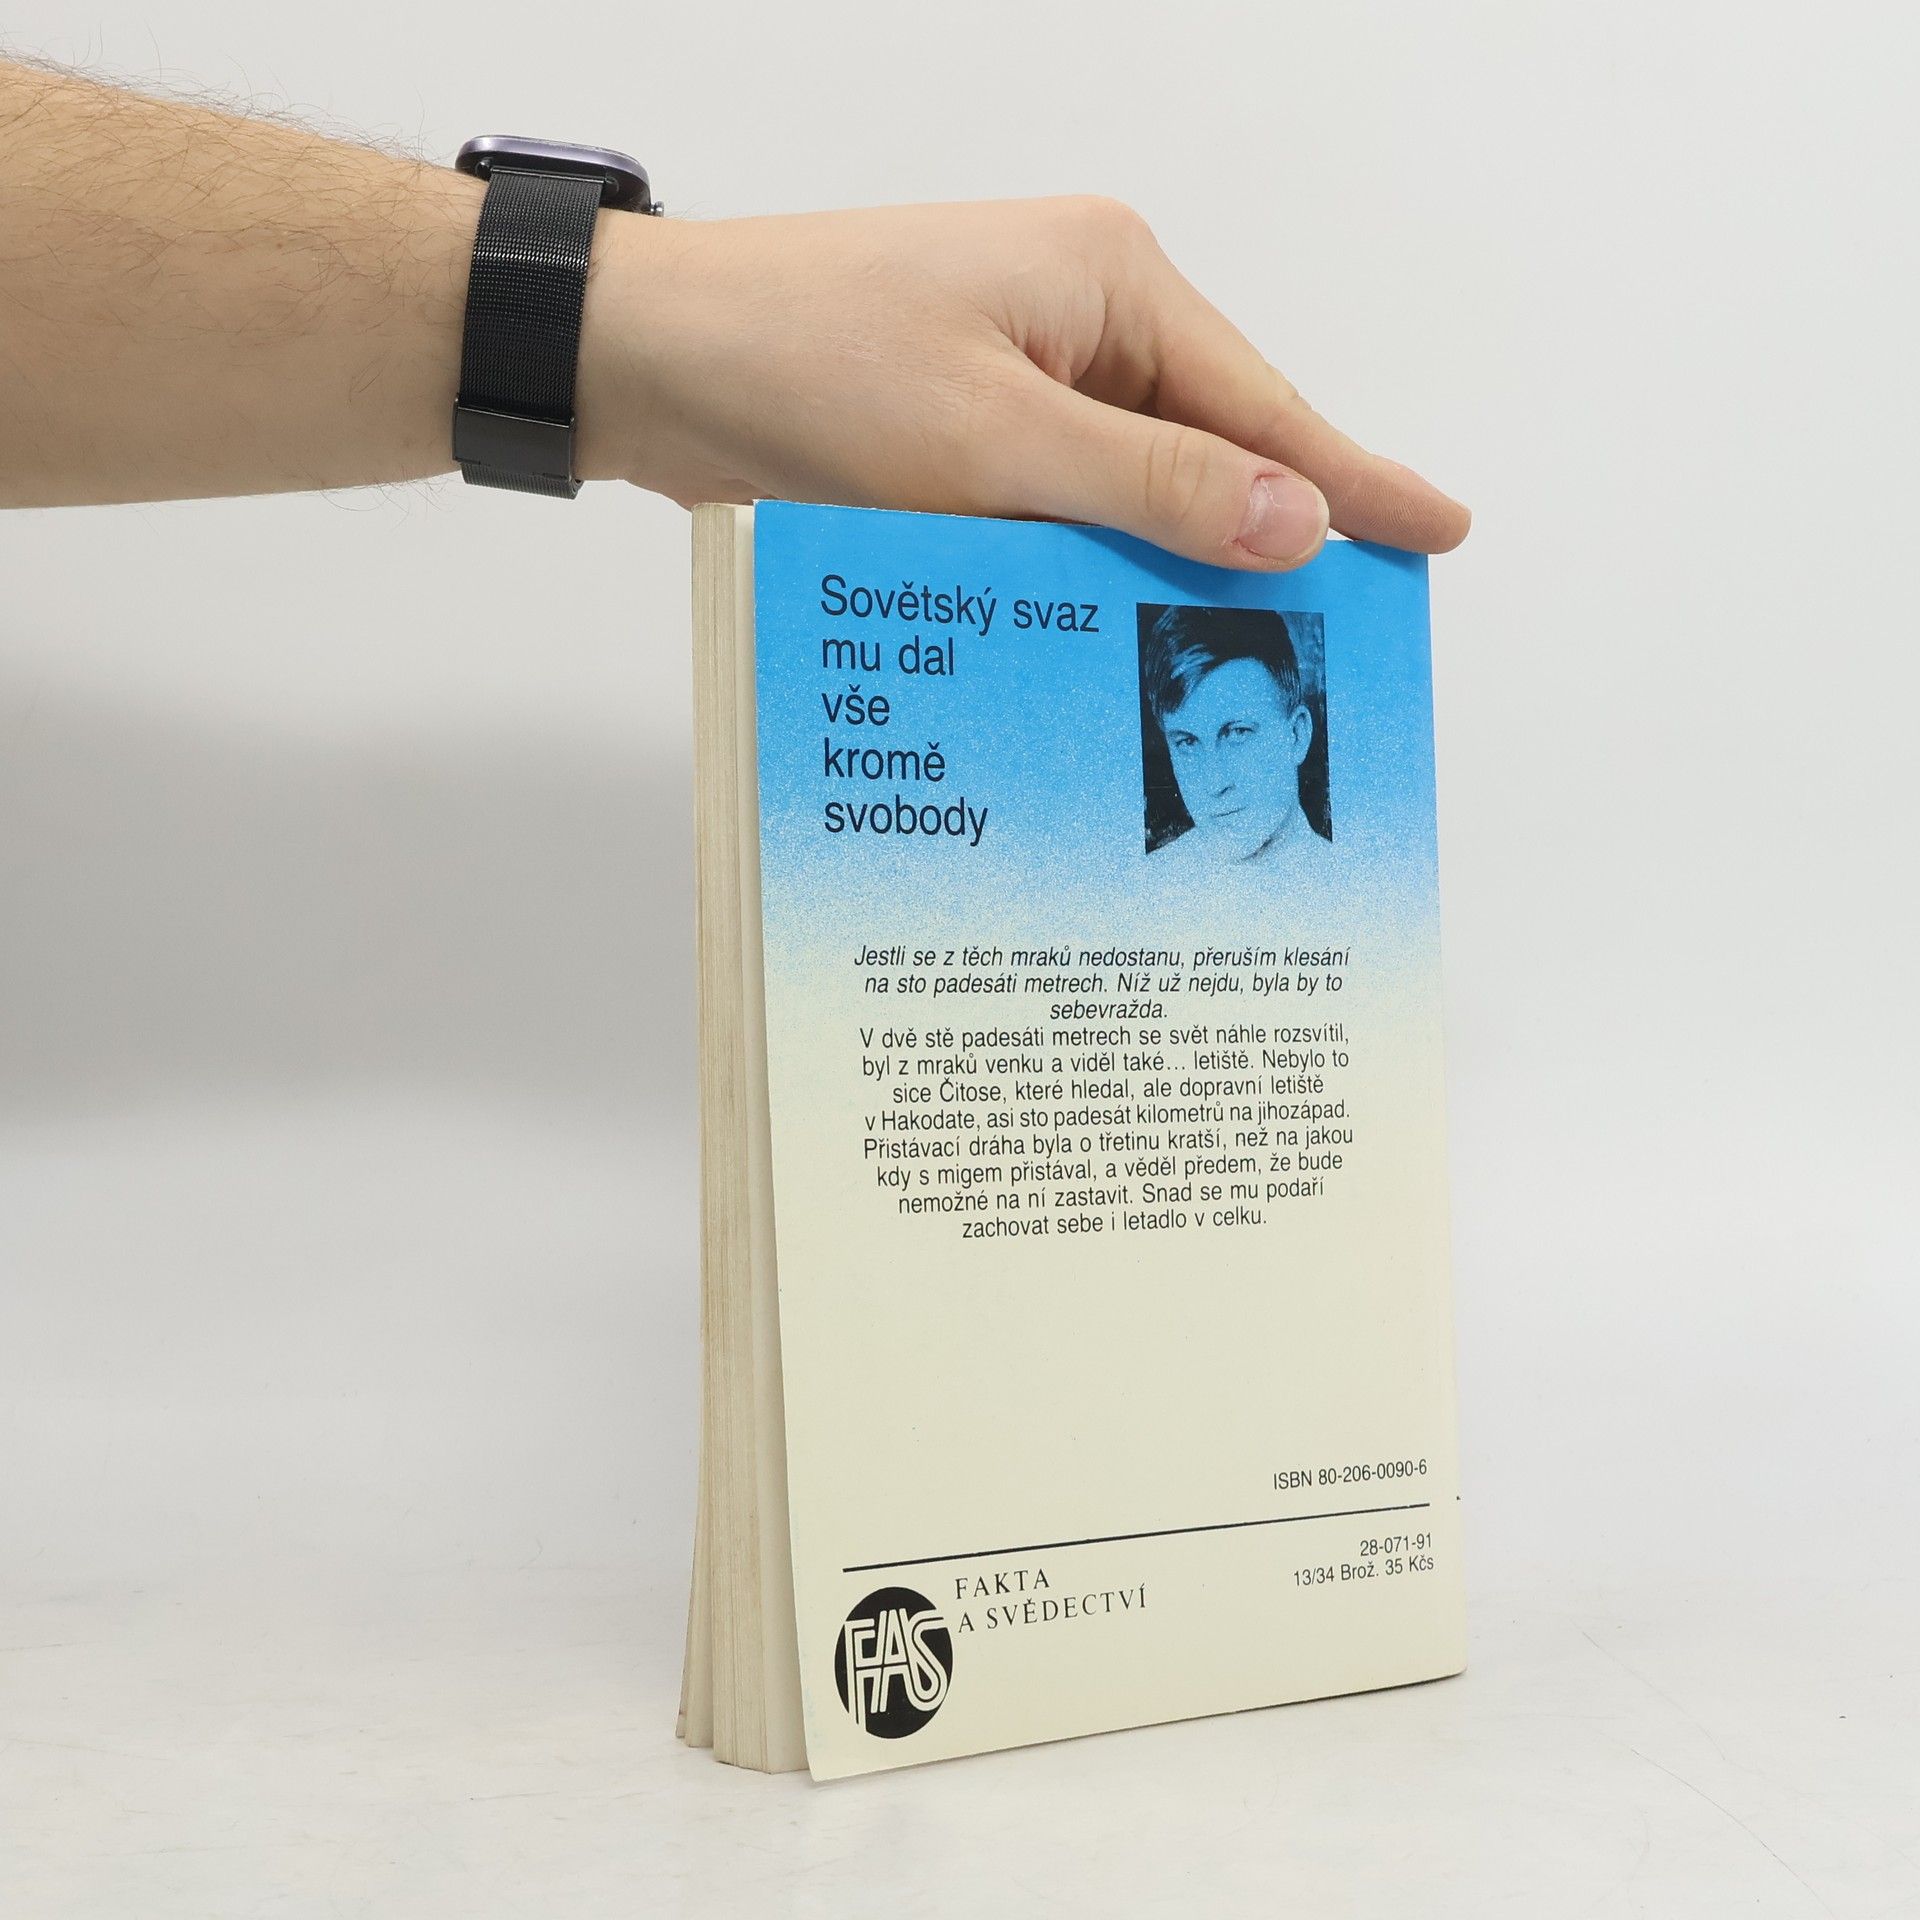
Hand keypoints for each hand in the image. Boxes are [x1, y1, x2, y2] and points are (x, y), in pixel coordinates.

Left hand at [579, 195, 1468, 569]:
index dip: (1352, 482)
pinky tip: (1111, 628)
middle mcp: (1079, 315)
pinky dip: (1086, 562)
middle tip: (1345, 631)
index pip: (1261, 406)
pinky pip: (1061, 501)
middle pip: (1205, 447)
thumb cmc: (809, 366)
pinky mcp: (965, 422)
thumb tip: (1294, 520)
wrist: (651, 360)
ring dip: (1160, 565)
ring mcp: (1021, 369)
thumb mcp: (996, 443)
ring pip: (1130, 487)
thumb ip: (1150, 488)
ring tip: (1237, 655)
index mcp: (1111, 282)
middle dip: (1259, 539)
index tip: (1438, 528)